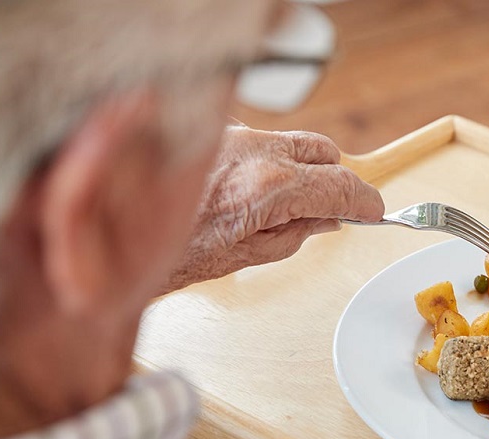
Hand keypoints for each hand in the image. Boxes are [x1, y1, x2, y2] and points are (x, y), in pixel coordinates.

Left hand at [164, 127, 383, 291]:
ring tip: (286, 202)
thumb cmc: (173, 255)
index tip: (373, 211)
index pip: (341, 185)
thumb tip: (327, 220)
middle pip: (324, 151)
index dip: (365, 201)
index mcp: (270, 188)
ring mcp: (232, 137)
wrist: (114, 238)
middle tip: (333, 208)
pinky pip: (255, 140)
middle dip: (335, 178)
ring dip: (300, 167)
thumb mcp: (249, 257)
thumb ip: (298, 234)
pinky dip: (263, 160)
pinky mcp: (211, 132)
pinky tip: (247, 189)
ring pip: (291, 141)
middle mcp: (254, 152)